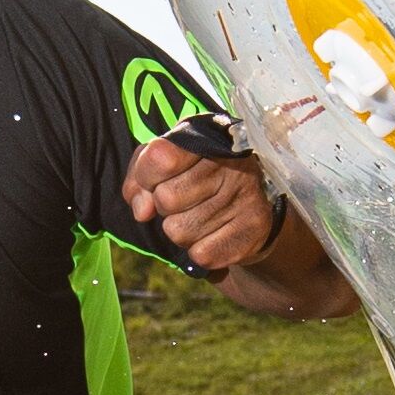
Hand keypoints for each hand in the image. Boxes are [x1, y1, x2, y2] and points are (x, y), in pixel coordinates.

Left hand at [124, 135, 283, 272]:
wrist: (250, 210)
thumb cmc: (198, 183)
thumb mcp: (166, 167)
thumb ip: (140, 179)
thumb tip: (141, 212)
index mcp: (207, 140)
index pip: (160, 157)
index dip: (146, 177)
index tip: (155, 181)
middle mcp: (231, 164)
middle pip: (166, 198)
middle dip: (165, 208)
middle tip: (185, 203)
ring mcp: (246, 196)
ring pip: (179, 231)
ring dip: (182, 232)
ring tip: (201, 219)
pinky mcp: (254, 228)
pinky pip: (201, 254)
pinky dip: (200, 251)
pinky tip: (214, 236)